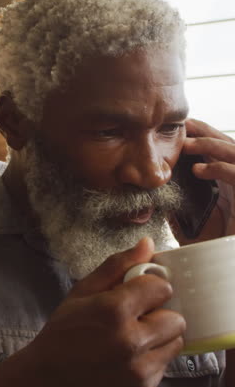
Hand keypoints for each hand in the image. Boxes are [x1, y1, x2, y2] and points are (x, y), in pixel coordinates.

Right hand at [0, 238, 184, 386]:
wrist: (48, 381)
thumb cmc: (64, 330)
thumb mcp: (84, 290)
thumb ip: (118, 265)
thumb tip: (148, 243)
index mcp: (115, 309)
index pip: (163, 288)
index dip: (151, 287)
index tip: (139, 293)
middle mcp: (132, 340)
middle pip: (176, 318)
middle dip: (160, 313)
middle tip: (139, 317)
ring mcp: (139, 368)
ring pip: (175, 341)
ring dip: (161, 335)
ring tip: (137, 336)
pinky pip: (166, 363)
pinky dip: (154, 356)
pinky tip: (131, 356)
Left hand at [172, 118, 234, 243]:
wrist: (230, 261)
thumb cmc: (216, 246)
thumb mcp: (193, 226)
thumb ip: (179, 211)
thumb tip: (160, 200)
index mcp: (227, 183)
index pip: (217, 150)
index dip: (202, 136)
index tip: (181, 128)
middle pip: (226, 144)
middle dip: (205, 132)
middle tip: (183, 125)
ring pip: (233, 152)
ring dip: (209, 145)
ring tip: (186, 145)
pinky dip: (218, 168)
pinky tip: (198, 170)